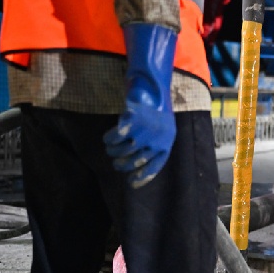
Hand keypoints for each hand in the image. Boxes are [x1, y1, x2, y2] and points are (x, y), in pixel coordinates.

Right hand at [104, 23, 177, 188]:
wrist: (154, 90)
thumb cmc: (157, 115)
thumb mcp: (162, 132)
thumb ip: (154, 149)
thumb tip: (135, 173)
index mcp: (166, 145)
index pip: (153, 168)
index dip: (141, 177)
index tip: (130, 182)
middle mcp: (156, 141)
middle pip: (133, 161)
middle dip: (122, 164)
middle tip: (115, 163)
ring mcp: (144, 131)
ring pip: (122, 151)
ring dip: (113, 152)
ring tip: (111, 149)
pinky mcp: (131, 121)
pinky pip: (115, 137)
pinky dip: (109, 139)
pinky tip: (107, 138)